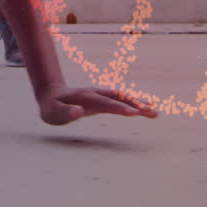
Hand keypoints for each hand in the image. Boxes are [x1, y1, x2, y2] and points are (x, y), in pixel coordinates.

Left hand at [37, 85, 158, 125]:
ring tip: (155, 112)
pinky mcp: (103, 100)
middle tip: (151, 112)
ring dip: (138, 104)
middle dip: (135, 104)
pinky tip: (145, 110)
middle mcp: (95, 93)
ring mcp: (100, 95)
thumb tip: (79, 112)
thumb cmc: (51, 108)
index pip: (104, 103)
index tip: (133, 113)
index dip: (118, 107)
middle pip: (118, 97)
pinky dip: (133, 104)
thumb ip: (65, 112)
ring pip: (122, 97)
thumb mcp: (53, 113)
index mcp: (85, 97)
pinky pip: (121, 101)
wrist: (51, 95)